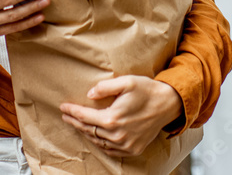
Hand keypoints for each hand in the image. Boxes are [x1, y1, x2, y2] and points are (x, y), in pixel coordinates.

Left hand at [59, 76, 183, 157]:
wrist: (168, 104)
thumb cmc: (147, 90)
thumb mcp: (126, 81)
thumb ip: (105, 87)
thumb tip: (89, 94)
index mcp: (113, 118)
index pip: (84, 116)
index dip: (72, 111)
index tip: (63, 107)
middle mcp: (117, 135)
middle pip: (88, 130)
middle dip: (75, 122)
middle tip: (66, 115)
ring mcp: (125, 145)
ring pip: (98, 141)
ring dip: (86, 132)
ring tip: (78, 124)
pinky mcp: (132, 149)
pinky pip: (110, 149)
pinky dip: (100, 143)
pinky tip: (95, 136)